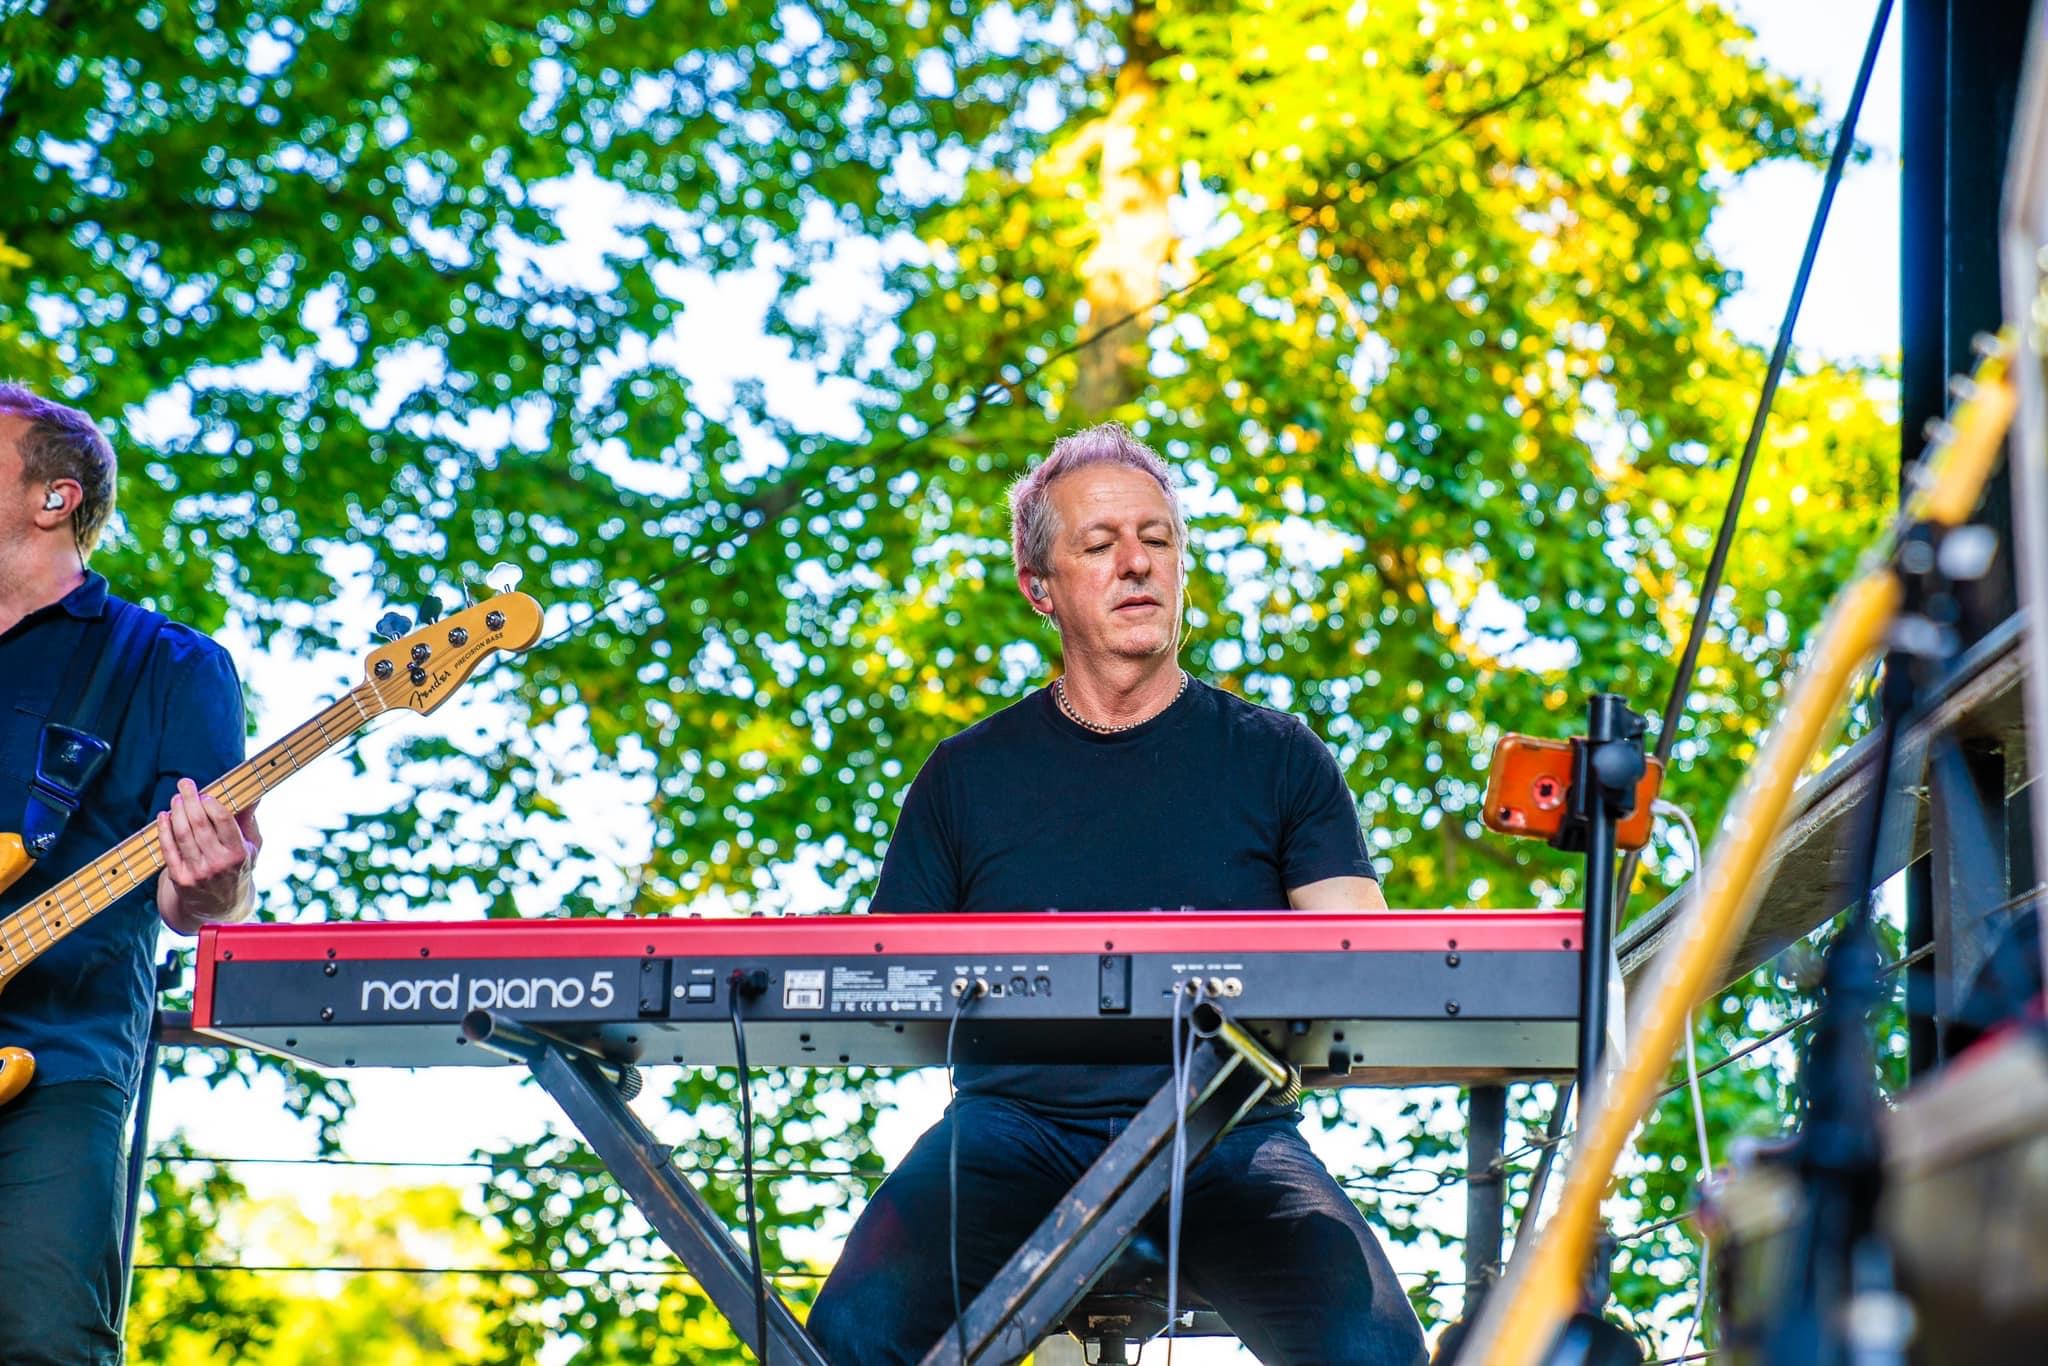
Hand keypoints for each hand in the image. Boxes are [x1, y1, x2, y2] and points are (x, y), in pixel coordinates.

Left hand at [155, 778, 261, 932]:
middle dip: (190, 800)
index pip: (224, 822)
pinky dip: (164, 830)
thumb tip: (254, 795)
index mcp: (239, 854)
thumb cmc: (238, 869)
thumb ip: (249, 821)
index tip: (206, 793)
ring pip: (182, 835)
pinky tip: (164, 816)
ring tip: (176, 798)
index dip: (212, 804)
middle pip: (200, 825)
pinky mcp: (179, 878)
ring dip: (176, 812)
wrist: (220, 907)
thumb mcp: (252, 847)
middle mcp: (218, 864)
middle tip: (185, 784)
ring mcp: (197, 872)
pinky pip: (168, 849)